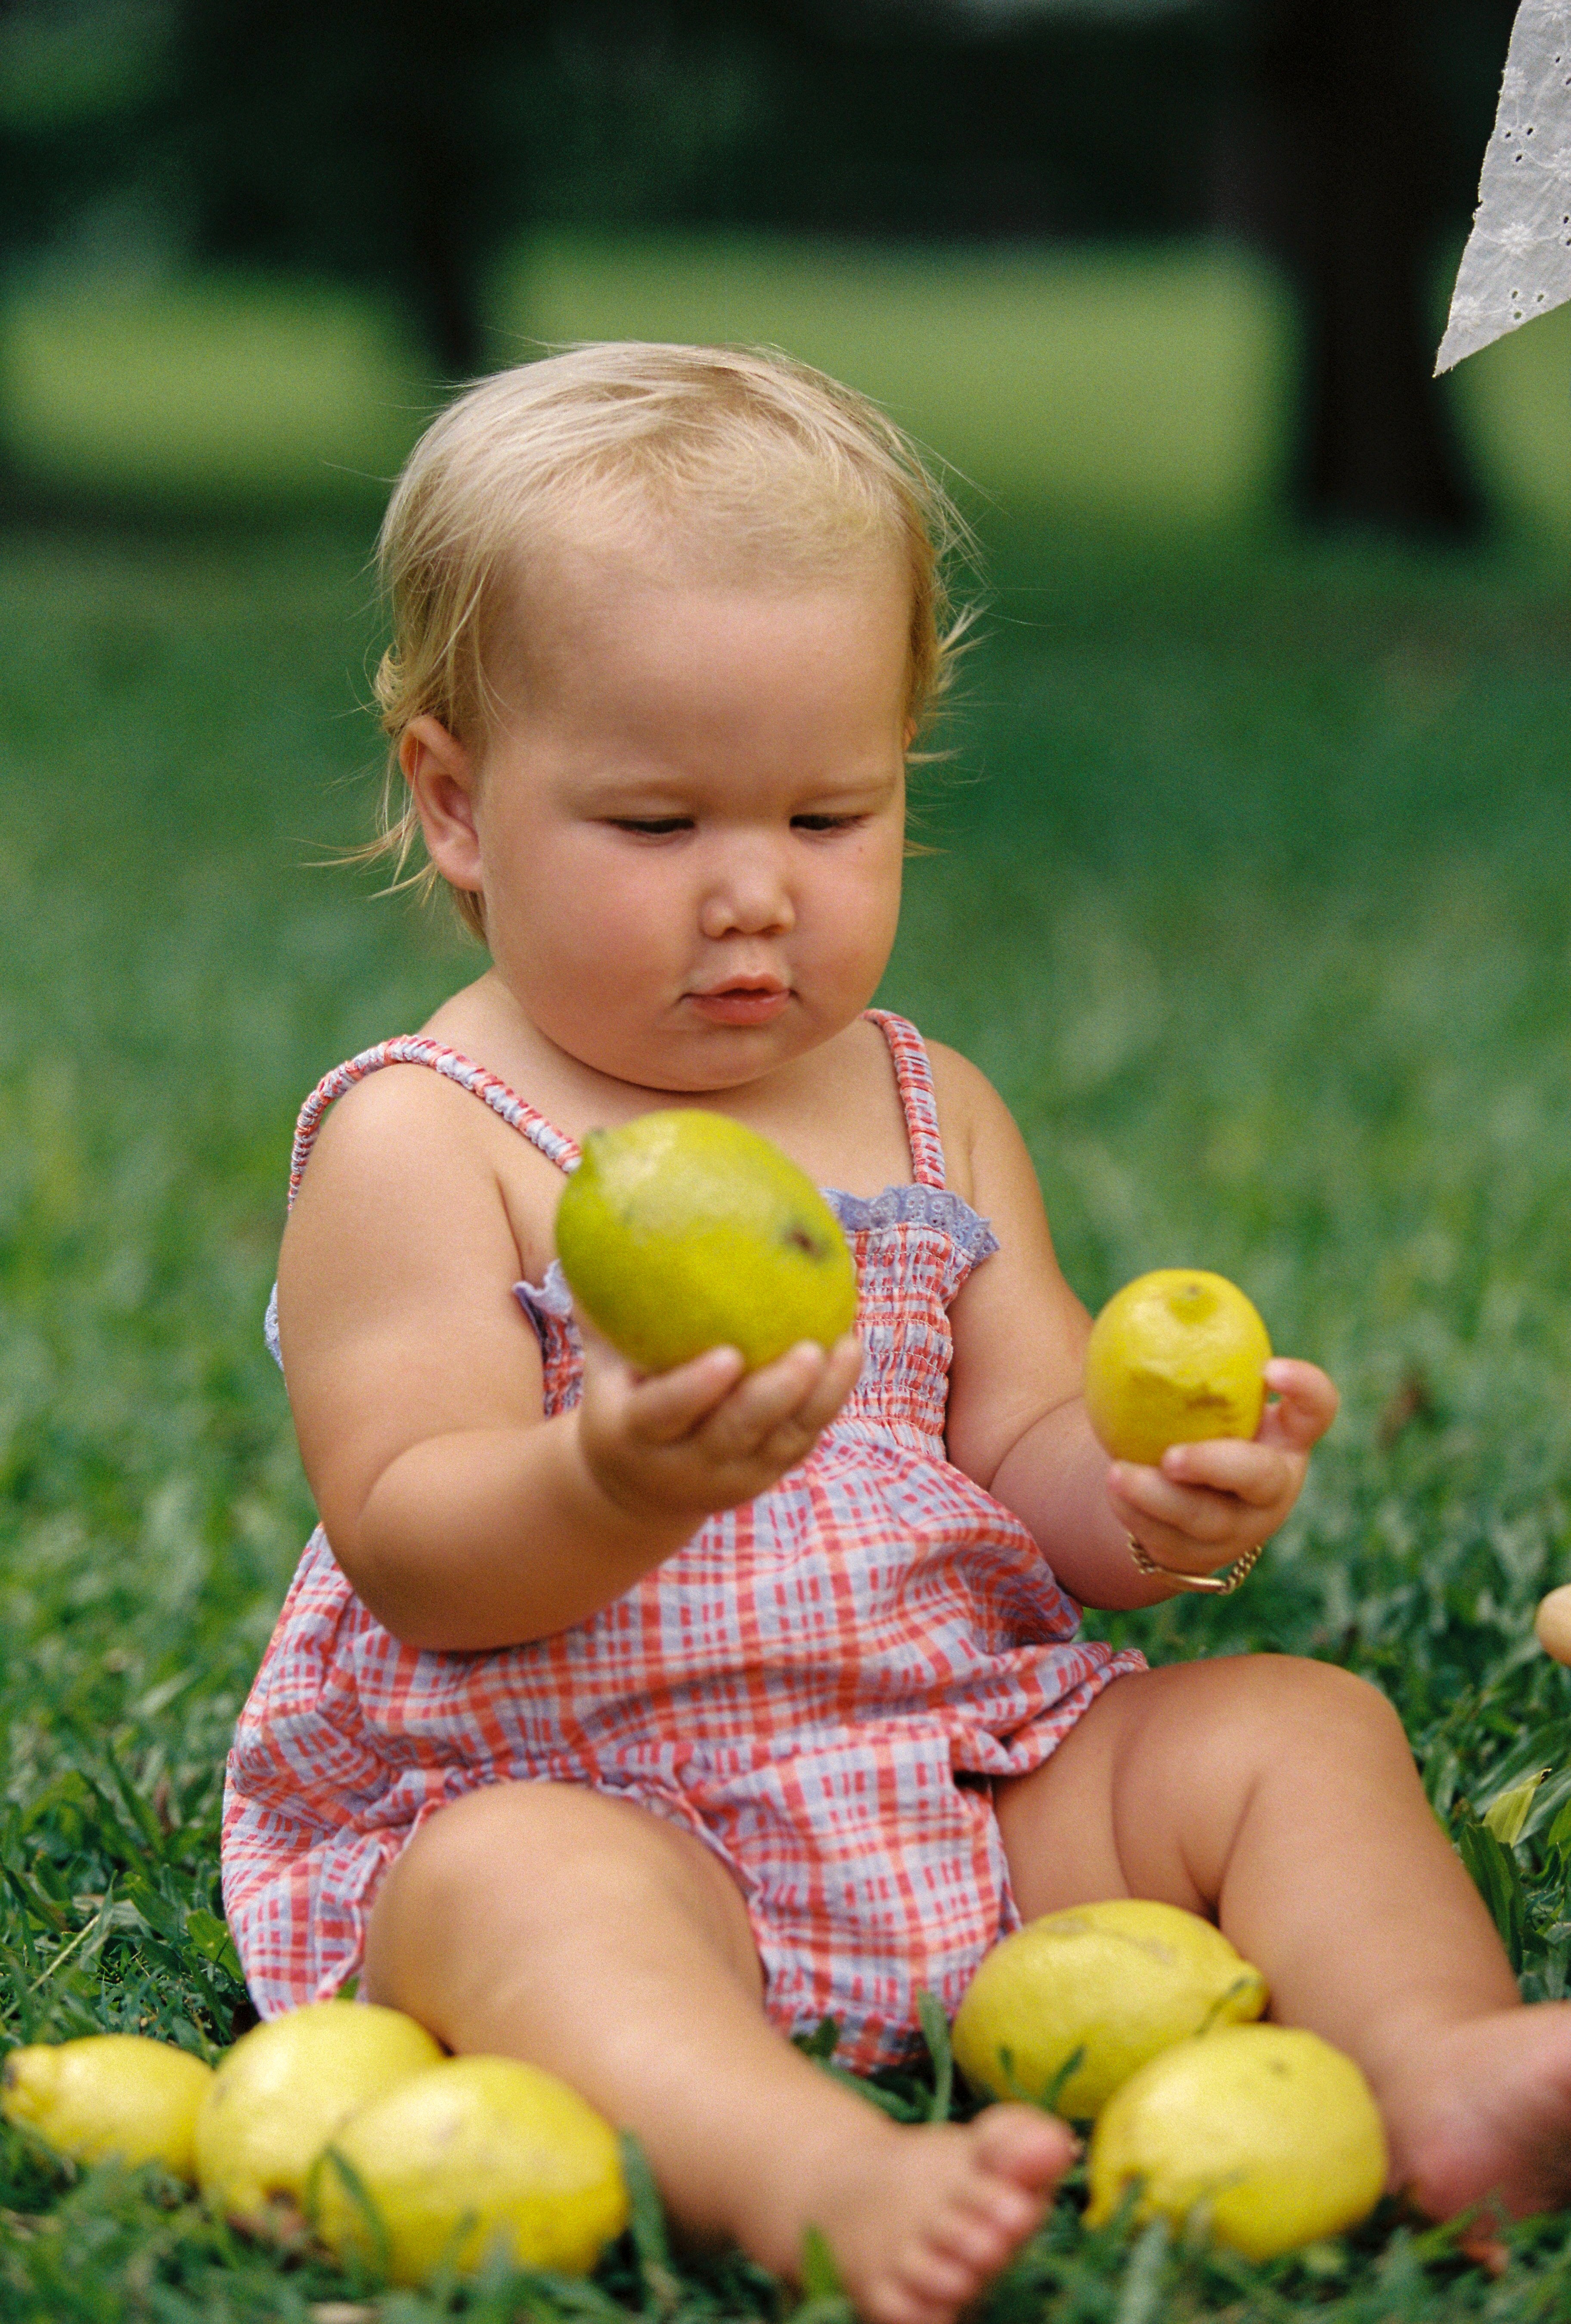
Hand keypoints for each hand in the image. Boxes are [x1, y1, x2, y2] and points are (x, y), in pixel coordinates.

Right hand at [578, 1331, 863, 1530]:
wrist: (637, 1489)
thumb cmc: (619, 1398)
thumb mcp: (602, 1364)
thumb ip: (603, 1310)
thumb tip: (598, 1228)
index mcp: (636, 1434)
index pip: (666, 1412)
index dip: (695, 1389)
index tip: (728, 1354)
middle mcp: (686, 1464)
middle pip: (737, 1433)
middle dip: (775, 1395)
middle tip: (809, 1348)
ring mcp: (733, 1477)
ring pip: (783, 1441)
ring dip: (820, 1397)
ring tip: (846, 1346)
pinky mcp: (767, 1475)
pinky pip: (804, 1438)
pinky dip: (830, 1399)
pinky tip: (849, 1352)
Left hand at [1107, 1358, 1337, 1580]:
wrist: (1165, 1487)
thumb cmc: (1184, 1415)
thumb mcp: (1193, 1385)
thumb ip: (1185, 1347)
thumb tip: (1155, 1287)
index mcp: (1286, 1435)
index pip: (1317, 1410)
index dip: (1305, 1390)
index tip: (1268, 1367)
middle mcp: (1273, 1485)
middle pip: (1260, 1479)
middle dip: (1219, 1466)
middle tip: (1174, 1455)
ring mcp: (1240, 1527)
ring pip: (1206, 1519)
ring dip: (1159, 1497)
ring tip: (1117, 1472)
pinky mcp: (1201, 1557)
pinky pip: (1168, 1540)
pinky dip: (1137, 1515)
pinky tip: (1113, 1488)